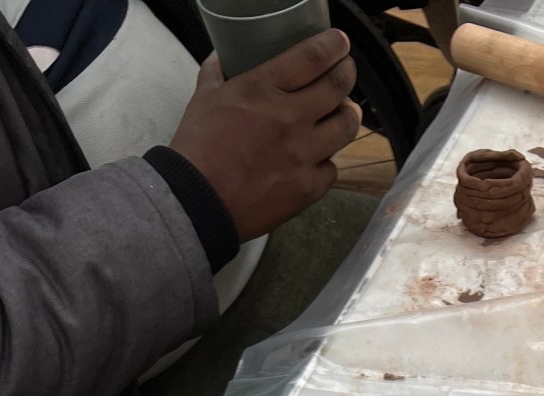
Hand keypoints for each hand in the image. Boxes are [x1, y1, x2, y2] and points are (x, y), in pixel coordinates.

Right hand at [169, 29, 361, 241]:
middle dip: (347, 73)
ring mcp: (303, 155)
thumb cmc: (196, 152)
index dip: (333, 46)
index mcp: (262, 91)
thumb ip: (217, 74)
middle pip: (339, 87)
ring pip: (347, 126)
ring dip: (348, 114)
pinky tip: (318, 158)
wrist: (195, 205)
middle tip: (345, 72)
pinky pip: (332, 168)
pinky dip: (327, 161)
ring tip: (342, 112)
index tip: (339, 44)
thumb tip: (222, 57)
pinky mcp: (308, 187)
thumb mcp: (202, 101)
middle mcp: (290, 119)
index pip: (312, 58)